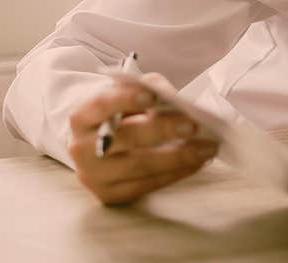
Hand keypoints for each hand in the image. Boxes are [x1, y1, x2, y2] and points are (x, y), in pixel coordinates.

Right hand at [67, 73, 217, 204]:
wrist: (98, 148)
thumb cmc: (120, 116)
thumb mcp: (127, 98)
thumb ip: (147, 91)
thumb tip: (175, 98)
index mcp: (82, 117)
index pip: (100, 105)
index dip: (125, 99)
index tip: (153, 96)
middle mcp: (81, 148)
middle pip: (123, 138)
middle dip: (160, 130)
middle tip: (193, 124)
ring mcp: (93, 175)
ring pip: (138, 166)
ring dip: (178, 157)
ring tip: (206, 148)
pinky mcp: (108, 194)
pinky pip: (146, 185)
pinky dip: (176, 174)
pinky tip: (197, 163)